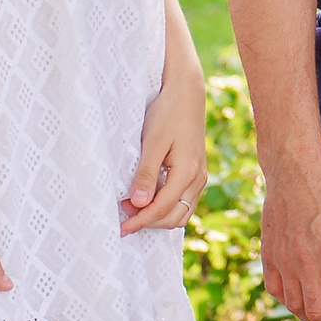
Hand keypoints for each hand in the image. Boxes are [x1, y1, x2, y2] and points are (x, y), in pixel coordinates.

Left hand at [121, 57, 208, 234]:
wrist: (186, 93)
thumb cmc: (167, 113)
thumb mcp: (152, 142)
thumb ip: (146, 174)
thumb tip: (137, 204)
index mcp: (188, 172)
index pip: (162, 208)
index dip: (140, 221)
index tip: (121, 228)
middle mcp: (198, 179)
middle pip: (174, 217)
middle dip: (149, 221)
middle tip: (123, 214)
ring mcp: (200, 177)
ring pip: (181, 213)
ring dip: (158, 216)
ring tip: (133, 208)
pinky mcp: (196, 173)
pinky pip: (183, 201)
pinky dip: (166, 207)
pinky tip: (148, 198)